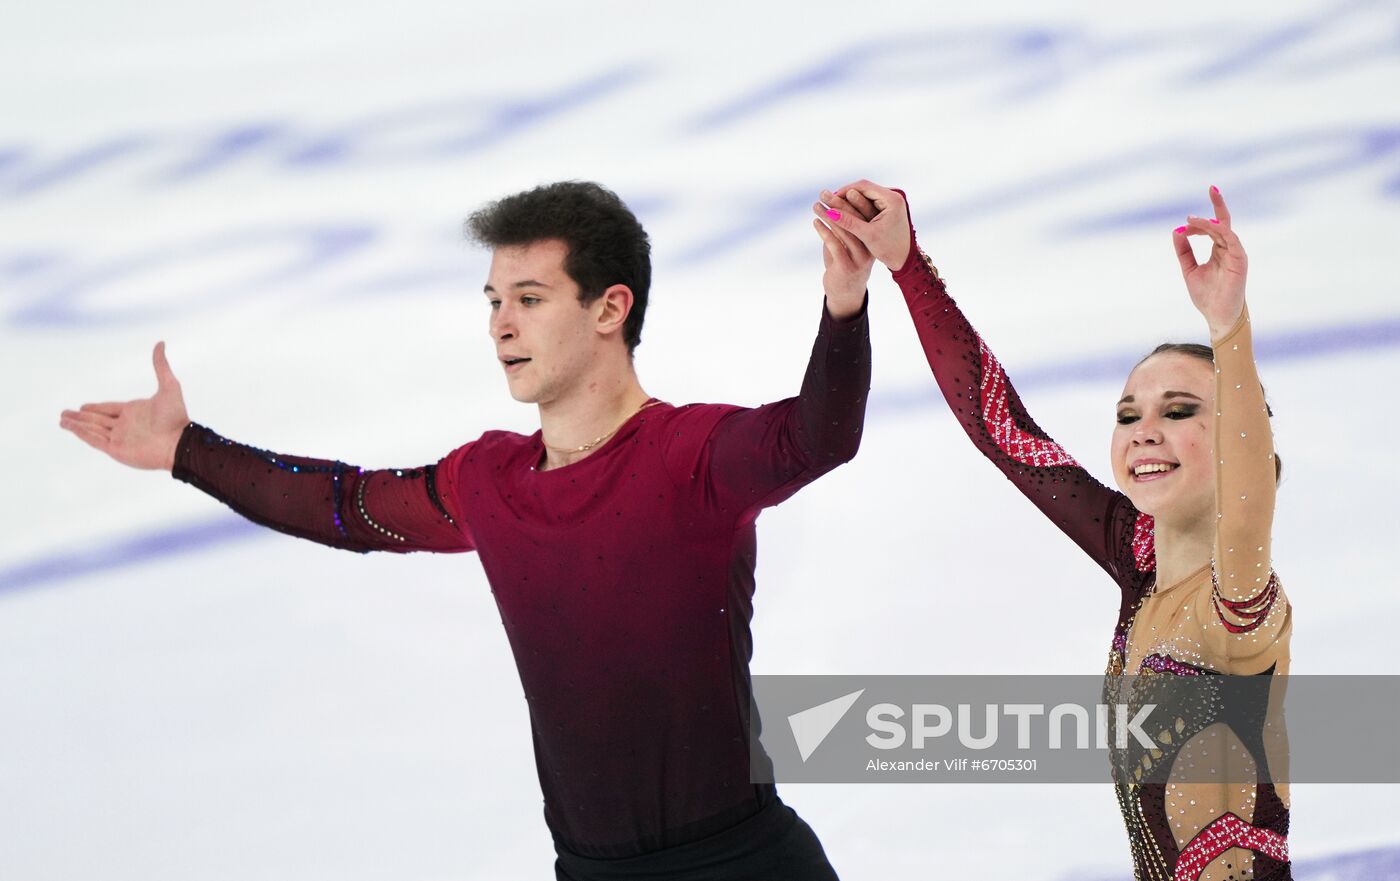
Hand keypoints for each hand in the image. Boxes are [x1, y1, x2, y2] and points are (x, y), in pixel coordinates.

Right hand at [59, 341, 190, 471]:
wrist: (179, 443)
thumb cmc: (176, 416)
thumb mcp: (169, 386)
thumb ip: (161, 366)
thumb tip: (160, 343)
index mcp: (135, 412)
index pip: (110, 409)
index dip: (96, 408)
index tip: (83, 406)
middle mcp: (126, 425)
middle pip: (98, 420)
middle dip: (81, 417)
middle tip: (65, 413)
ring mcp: (121, 439)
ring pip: (93, 430)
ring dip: (77, 425)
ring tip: (62, 420)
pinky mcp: (117, 450)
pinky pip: (94, 440)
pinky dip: (82, 433)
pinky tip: (71, 427)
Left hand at [811, 196, 874, 319]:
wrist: (845, 293)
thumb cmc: (844, 262)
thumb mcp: (846, 242)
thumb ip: (845, 225)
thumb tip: (833, 201)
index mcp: (873, 239)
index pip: (867, 215)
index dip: (854, 201)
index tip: (840, 188)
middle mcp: (870, 247)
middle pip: (856, 220)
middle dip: (839, 204)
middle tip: (824, 192)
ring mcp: (860, 258)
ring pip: (845, 231)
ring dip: (828, 216)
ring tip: (816, 205)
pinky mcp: (847, 267)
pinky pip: (835, 245)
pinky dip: (824, 231)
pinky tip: (816, 222)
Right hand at [813, 180, 911, 269]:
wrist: (904, 259)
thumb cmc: (889, 249)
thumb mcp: (867, 235)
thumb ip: (849, 222)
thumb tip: (829, 212)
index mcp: (892, 199)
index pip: (863, 186)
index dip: (844, 190)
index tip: (830, 198)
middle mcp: (893, 196)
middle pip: (864, 188)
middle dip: (846, 195)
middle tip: (829, 201)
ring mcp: (891, 201)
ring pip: (865, 195)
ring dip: (850, 201)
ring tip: (834, 206)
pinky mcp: (888, 208)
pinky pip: (869, 202)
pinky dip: (857, 207)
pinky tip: (845, 212)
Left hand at [1173, 186, 1247, 340]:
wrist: (1217, 315)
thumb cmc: (1206, 295)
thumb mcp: (1189, 269)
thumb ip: (1184, 251)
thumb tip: (1176, 231)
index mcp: (1219, 250)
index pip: (1213, 227)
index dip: (1198, 222)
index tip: (1183, 225)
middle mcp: (1229, 249)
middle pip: (1224, 221)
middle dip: (1218, 204)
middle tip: (1211, 188)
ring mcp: (1236, 253)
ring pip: (1224, 228)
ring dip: (1209, 221)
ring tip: (1192, 218)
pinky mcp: (1240, 259)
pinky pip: (1231, 239)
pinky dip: (1220, 230)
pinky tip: (1209, 225)